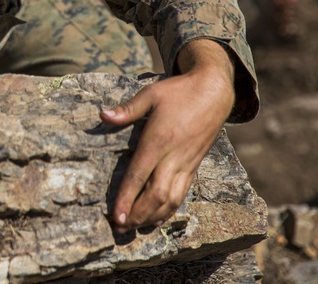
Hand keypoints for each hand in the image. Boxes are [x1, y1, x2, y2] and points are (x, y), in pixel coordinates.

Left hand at [99, 38, 235, 232]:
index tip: (115, 215)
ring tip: (134, 227)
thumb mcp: (150, 93)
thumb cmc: (179, 91)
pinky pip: (182, 193)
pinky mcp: (194, 166)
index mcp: (159, 139)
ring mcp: (187, 163)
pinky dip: (169, 209)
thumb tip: (103, 115)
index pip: (140, 175)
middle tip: (119, 227)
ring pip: (172, 199)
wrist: (214, 92)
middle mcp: (174, 156)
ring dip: (152, 216)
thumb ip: (127, 109)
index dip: (126, 198)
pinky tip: (157, 219)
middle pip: (156, 195)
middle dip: (138, 214)